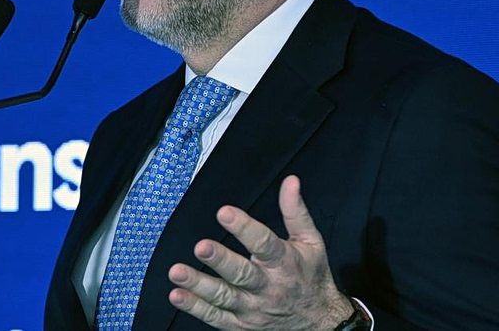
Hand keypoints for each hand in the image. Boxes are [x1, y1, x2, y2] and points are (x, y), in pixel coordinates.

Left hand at [167, 176, 353, 329]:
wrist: (321, 324)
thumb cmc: (311, 278)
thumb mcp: (310, 242)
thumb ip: (295, 211)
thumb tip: (290, 181)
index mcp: (283, 262)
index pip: (264, 243)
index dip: (244, 227)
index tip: (224, 212)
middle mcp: (267, 287)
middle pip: (241, 273)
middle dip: (220, 260)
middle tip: (201, 247)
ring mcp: (253, 308)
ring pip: (224, 297)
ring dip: (199, 285)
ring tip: (177, 272)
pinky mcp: (241, 325)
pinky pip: (216, 317)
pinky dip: (195, 307)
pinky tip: (177, 295)